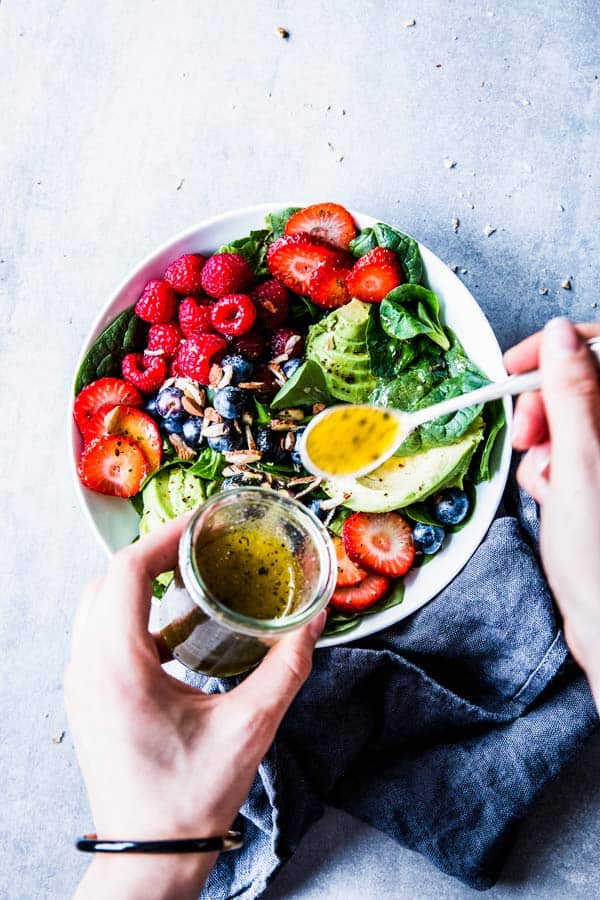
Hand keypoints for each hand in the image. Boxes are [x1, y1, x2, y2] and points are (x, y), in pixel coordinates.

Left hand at [65, 514, 325, 899]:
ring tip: (186, 576)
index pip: (128, 572)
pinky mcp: (86, 698)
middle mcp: (86, 667)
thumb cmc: (192, 796)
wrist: (150, 855)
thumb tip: (313, 620)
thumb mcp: (250, 727)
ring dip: (138, 582)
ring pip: (98, 605)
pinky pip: (98, 633)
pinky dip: (129, 613)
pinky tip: (172, 627)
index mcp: (117, 666)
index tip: (201, 524)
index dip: (165, 537)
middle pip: (109, 580)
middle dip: (153, 555)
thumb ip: (287, 666)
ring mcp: (80, 683)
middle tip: (199, 547)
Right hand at [504, 318, 599, 703]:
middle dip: (544, 404)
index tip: (520, 366)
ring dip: (544, 444)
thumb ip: (571, 394)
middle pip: (582, 382)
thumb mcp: (580, 465)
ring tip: (545, 480)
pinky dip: (548, 467)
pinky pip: (567, 449)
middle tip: (527, 436)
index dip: (559, 349)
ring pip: (569, 418)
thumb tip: (561, 336)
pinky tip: (550, 494)